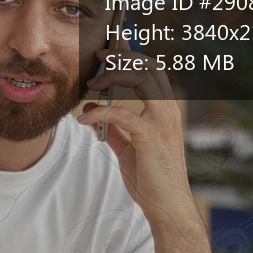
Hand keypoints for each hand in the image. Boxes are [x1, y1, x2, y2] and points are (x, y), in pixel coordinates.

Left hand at [75, 42, 194, 227]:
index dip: (132, 55)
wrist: (166, 205)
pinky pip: (123, 114)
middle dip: (123, 56)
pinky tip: (83, 120)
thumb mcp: (127, 146)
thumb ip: (112, 126)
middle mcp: (168, 110)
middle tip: (99, 55)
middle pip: (149, 66)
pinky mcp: (151, 137)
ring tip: (90, 84)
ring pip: (142, 80)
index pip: (152, 70)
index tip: (110, 46)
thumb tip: (91, 108)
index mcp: (164, 110)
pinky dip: (100, 113)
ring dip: (113, 76)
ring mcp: (163, 122)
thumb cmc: (150, 176)